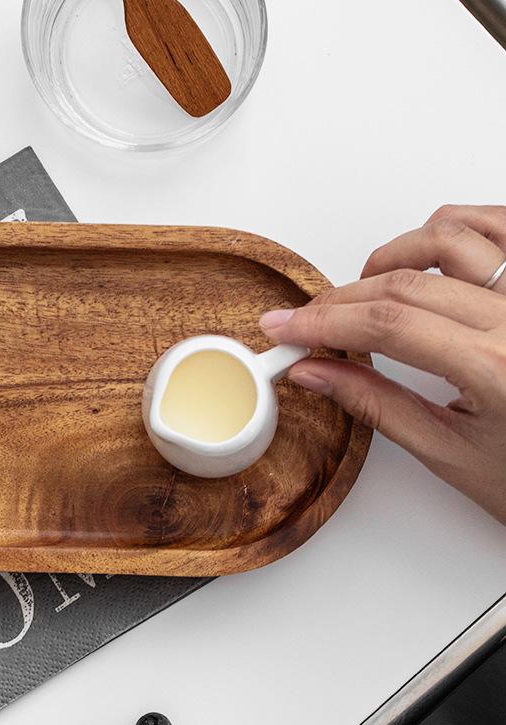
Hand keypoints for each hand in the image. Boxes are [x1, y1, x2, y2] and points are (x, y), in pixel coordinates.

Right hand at [259, 205, 505, 524]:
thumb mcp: (448, 453)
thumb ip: (374, 404)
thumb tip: (315, 373)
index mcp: (496, 368)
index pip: (386, 324)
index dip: (321, 322)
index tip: (284, 329)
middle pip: (404, 283)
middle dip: (339, 300)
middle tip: (305, 322)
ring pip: (450, 236)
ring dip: (391, 256)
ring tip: (364, 286)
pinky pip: (498, 226)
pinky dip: (451, 228)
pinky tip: (424, 256)